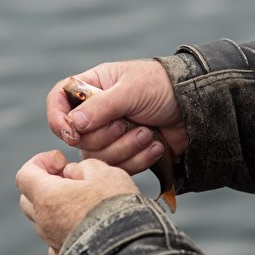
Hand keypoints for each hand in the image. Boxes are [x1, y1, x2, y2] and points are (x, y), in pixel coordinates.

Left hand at [16, 150, 138, 254]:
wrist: (126, 249)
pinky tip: (85, 224)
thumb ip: (84, 166)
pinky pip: (55, 238)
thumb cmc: (115, 207)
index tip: (62, 160)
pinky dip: (64, 227)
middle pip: (29, 198)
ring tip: (83, 202)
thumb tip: (73, 172)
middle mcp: (44, 221)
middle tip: (71, 180)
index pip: (25, 175)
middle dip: (45, 184)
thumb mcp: (105, 173)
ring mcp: (52, 241)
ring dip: (56, 207)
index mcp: (47, 196)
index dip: (40, 162)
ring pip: (43, 219)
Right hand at [47, 59, 187, 175]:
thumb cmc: (163, 86)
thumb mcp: (132, 89)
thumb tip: (73, 124)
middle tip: (126, 125)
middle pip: (78, 137)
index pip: (58, 100)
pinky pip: (118, 168)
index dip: (58, 119)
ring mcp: (109, 136)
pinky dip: (138, 160)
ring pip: (97, 157)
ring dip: (125, 148)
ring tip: (147, 134)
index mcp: (92, 87)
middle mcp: (95, 113)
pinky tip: (155, 146)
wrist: (196, 108)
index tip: (72, 133)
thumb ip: (101, 106)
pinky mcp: (125, 154)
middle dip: (105, 137)